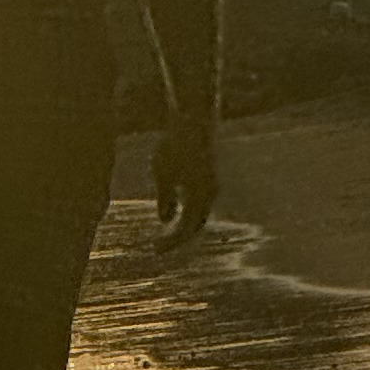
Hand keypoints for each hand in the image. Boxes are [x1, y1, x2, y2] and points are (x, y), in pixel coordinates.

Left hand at [152, 112, 216, 246]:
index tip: (156, 250)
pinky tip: (173, 210)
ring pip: (200, 213)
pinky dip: (188, 210)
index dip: (171, 242)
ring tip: (166, 232)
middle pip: (196, 225)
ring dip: (184, 224)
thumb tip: (165, 219)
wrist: (196, 119)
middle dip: (179, 237)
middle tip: (161, 246)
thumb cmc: (175, 144)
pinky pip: (200, 200)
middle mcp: (210, 194)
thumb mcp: (163, 172)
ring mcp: (212, 184)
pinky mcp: (210, 175)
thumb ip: (165, 198)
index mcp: (199, 197)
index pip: (186, 229)